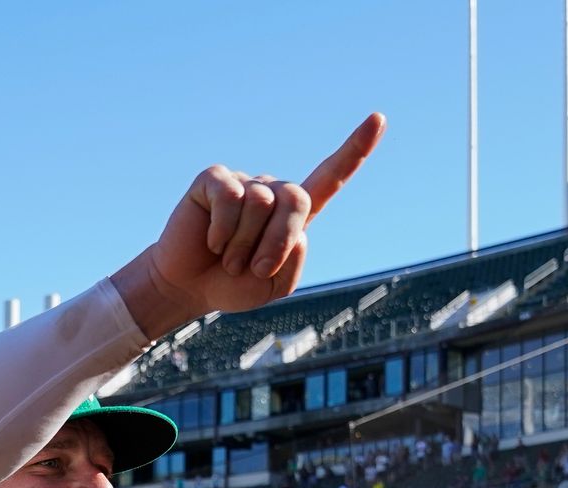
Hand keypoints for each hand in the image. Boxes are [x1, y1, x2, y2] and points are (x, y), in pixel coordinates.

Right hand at [112, 114, 385, 337]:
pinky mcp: (214, 179)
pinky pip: (230, 198)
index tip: (378, 119)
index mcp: (294, 215)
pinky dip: (222, 230)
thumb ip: (292, 259)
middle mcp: (272, 191)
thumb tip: (288, 222)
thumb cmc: (232, 285)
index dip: (355, 149)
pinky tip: (212, 241)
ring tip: (227, 257)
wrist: (189, 288)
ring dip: (243, 244)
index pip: (331, 178)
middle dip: (278, 240)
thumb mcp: (274, 285)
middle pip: (297, 199)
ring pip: (261, 203)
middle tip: (254, 268)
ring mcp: (244, 182)